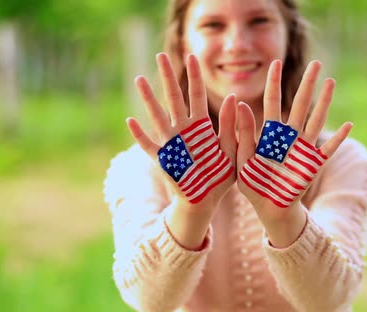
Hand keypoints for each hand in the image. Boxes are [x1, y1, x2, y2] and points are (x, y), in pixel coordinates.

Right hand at [127, 53, 236, 208]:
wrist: (206, 201)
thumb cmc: (220, 176)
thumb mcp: (232, 150)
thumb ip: (232, 126)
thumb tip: (235, 98)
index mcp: (202, 127)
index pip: (198, 96)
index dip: (195, 77)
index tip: (193, 56)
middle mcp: (184, 130)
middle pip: (174, 98)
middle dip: (167, 77)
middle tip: (161, 55)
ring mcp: (171, 143)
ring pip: (158, 116)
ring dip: (149, 99)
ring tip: (139, 79)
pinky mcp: (163, 160)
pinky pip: (149, 146)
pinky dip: (140, 135)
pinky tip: (131, 121)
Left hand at [236, 59, 352, 221]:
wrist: (268, 209)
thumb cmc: (253, 183)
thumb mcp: (242, 158)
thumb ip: (243, 133)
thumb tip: (239, 103)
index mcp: (269, 134)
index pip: (272, 102)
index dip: (274, 83)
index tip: (275, 63)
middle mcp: (289, 136)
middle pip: (300, 104)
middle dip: (307, 84)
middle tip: (315, 63)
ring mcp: (303, 149)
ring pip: (316, 120)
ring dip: (324, 102)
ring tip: (331, 82)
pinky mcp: (313, 164)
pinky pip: (328, 149)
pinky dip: (338, 138)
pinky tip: (348, 125)